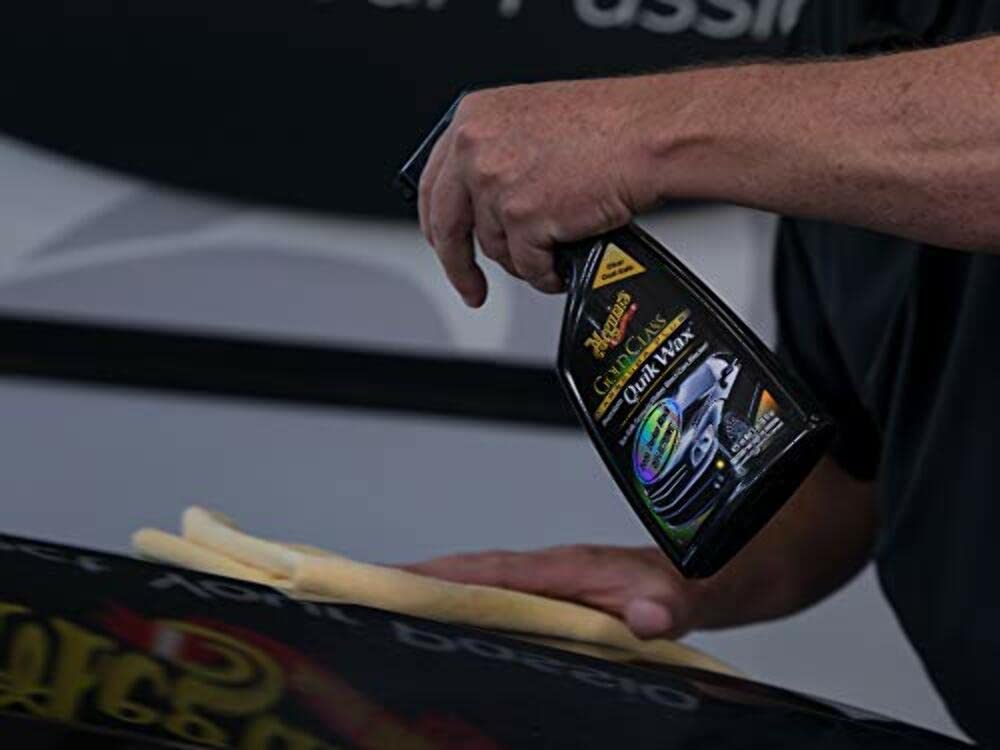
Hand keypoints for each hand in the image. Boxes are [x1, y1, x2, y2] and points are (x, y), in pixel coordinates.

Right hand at [402, 544, 708, 639]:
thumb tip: (646, 617)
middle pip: (466, 575)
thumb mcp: (679, 596)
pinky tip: (435, 630)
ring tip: (377, 613)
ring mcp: (541, 588)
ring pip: (473, 588)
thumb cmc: (679, 582)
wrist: (697, 576)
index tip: (393, 580)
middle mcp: (544, 574)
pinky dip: (455, 610)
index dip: (441, 575)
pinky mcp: (544, 604)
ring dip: (427, 596)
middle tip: (359, 596)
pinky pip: (489, 604)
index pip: (490, 570)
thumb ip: (662, 604)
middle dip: (413, 582)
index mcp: (562, 568)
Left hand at [418, 77, 673, 306]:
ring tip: (552, 252)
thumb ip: (497, 155)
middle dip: (459, 267)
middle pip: (448, 226)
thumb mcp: (531, 124)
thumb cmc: (608, 126)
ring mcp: (496, 184)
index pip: (434, 185)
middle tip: (471, 287)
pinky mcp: (523, 216)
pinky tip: (563, 264)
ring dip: (524, 261)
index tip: (445, 246)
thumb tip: (484, 202)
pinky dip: (547, 274)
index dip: (438, 225)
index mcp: (472, 120)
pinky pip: (528, 266)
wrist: (648, 134)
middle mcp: (476, 149)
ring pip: (496, 249)